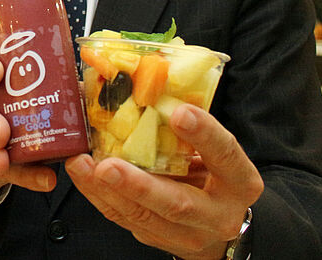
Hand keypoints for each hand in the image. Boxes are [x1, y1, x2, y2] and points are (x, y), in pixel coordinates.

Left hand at [64, 104, 262, 259]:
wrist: (221, 222)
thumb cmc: (216, 175)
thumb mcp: (217, 152)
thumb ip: (193, 130)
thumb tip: (153, 83)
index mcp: (240, 182)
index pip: (225, 156)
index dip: (204, 135)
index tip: (180, 113)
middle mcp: (217, 214)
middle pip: (178, 204)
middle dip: (139, 185)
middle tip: (108, 165)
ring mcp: (187, 234)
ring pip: (143, 217)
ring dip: (107, 191)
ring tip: (81, 165)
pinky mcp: (158, 238)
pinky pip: (125, 219)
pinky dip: (99, 196)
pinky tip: (83, 175)